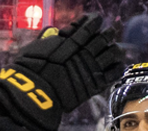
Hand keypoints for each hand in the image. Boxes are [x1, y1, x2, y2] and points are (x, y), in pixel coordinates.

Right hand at [0, 14, 124, 130]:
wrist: (34, 92)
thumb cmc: (30, 70)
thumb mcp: (36, 47)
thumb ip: (48, 38)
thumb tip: (54, 31)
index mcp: (71, 40)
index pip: (90, 24)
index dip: (94, 20)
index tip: (95, 20)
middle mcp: (84, 52)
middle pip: (105, 36)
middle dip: (109, 32)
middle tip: (111, 31)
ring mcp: (91, 68)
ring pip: (113, 52)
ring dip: (115, 48)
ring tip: (114, 48)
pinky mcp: (95, 84)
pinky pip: (114, 73)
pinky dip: (117, 67)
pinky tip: (116, 65)